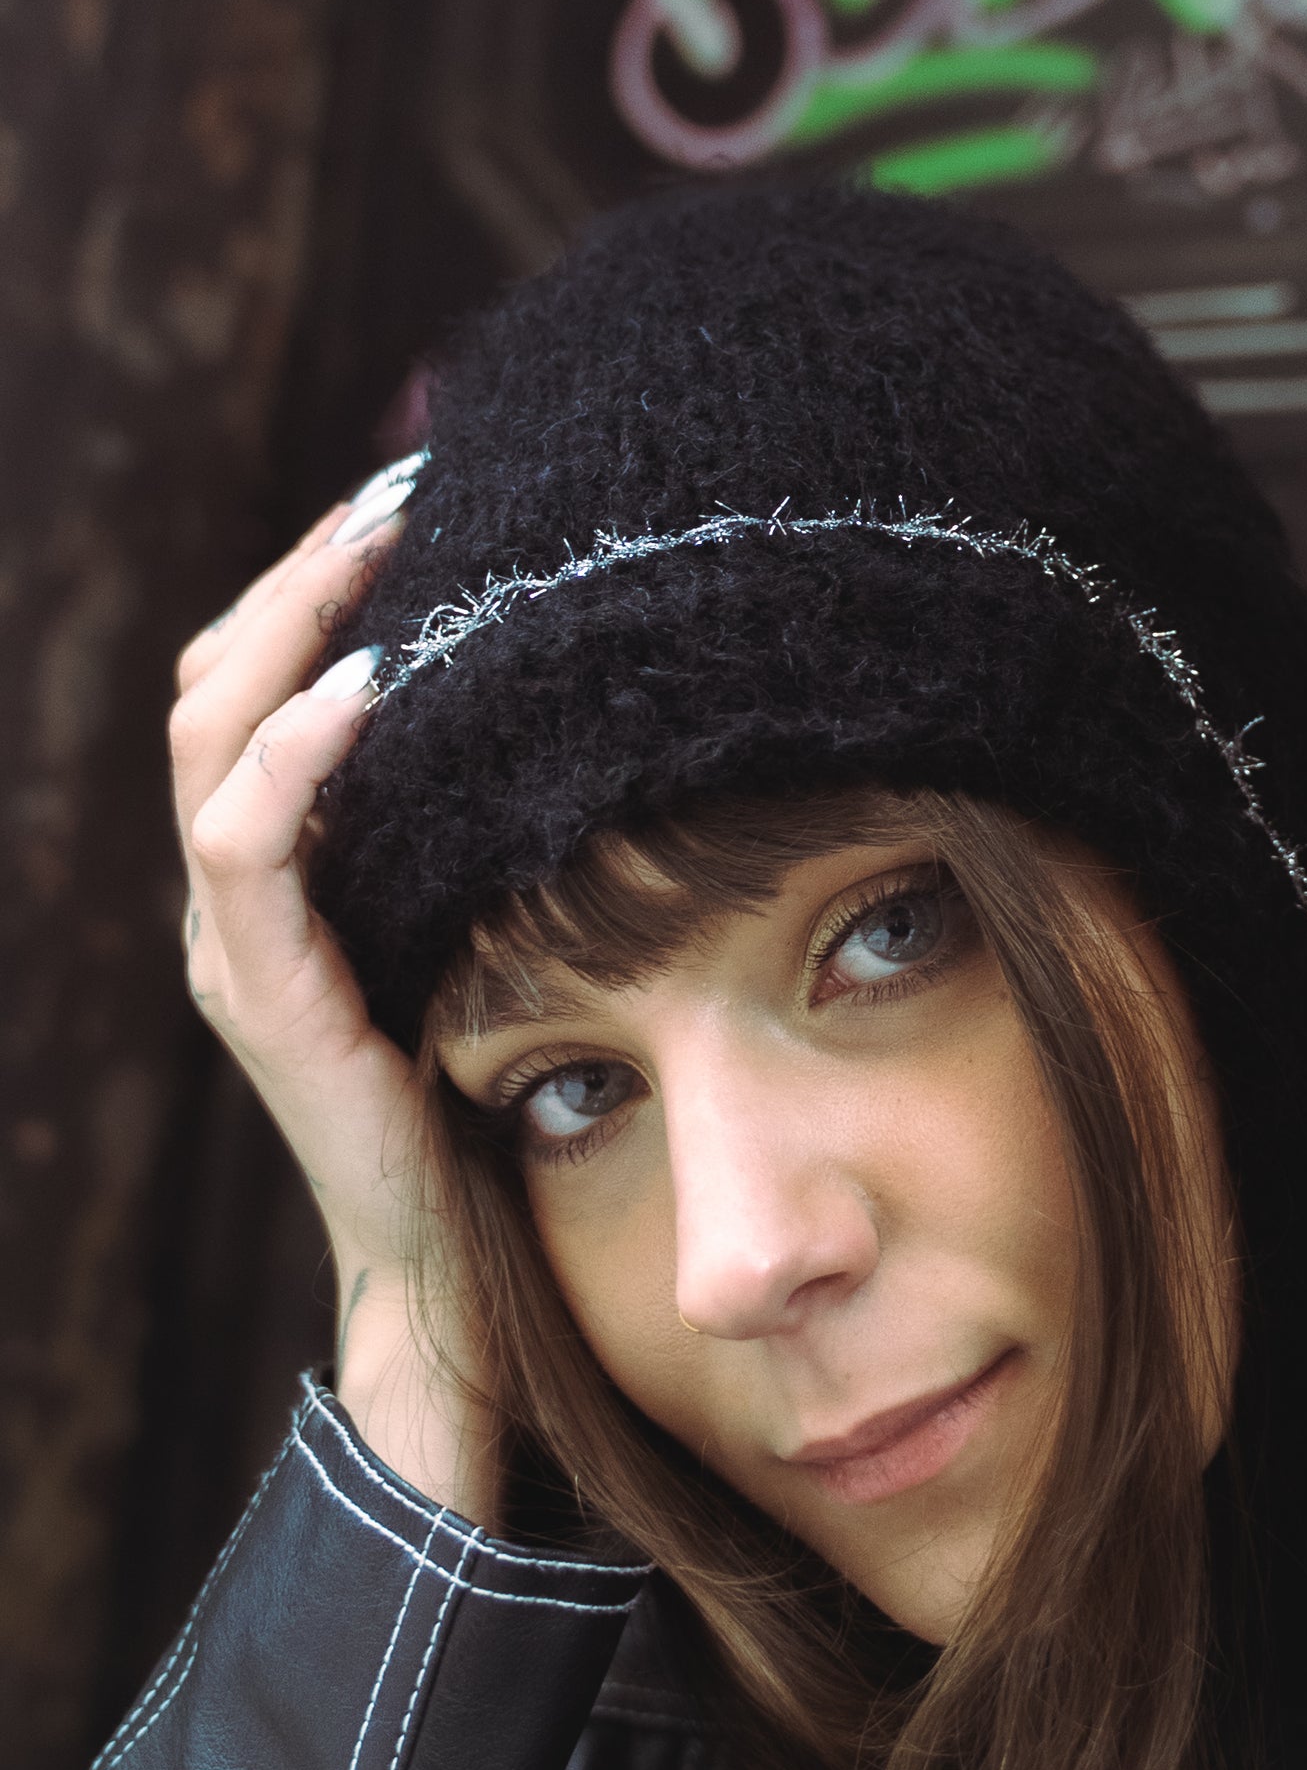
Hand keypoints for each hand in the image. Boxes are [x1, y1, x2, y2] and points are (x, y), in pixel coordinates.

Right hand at [170, 461, 496, 1520]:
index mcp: (291, 871)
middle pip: (217, 681)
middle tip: (415, 481)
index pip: (262, 681)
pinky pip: (246, 849)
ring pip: (211, 738)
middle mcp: (241, 898)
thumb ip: (521, 829)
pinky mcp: (268, 1001)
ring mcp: (240, 948)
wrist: (465, 1287)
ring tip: (385, 541)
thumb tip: (633, 698)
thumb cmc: (509, 1109)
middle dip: (305, 571)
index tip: (428, 486)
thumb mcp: (513, 928)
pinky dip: (296, 758)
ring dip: (292, 624)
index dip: (321, 579)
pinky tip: (371, 689)